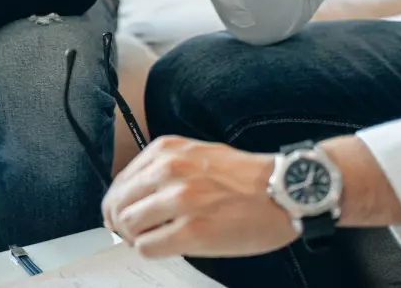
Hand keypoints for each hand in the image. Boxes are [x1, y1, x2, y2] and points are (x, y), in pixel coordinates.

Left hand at [101, 136, 296, 258]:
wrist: (283, 192)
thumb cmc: (245, 177)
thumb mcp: (196, 155)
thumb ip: (163, 169)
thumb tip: (134, 194)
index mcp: (167, 150)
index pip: (120, 181)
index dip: (117, 204)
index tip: (121, 215)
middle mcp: (169, 170)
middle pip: (118, 204)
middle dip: (120, 223)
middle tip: (131, 233)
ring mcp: (180, 201)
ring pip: (129, 225)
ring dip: (136, 237)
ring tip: (153, 239)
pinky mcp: (192, 231)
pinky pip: (148, 246)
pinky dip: (151, 250)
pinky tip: (166, 246)